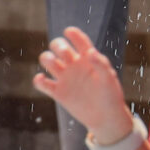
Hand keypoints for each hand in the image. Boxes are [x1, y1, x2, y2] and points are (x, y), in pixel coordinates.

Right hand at [33, 27, 132, 142]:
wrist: (105, 117)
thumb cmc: (111, 96)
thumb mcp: (109, 80)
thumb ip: (101, 64)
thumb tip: (90, 52)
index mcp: (88, 59)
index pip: (79, 41)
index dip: (73, 34)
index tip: (68, 31)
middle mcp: (74, 65)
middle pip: (58, 47)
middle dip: (57, 46)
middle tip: (63, 52)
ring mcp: (65, 78)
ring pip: (48, 61)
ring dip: (47, 58)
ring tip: (53, 64)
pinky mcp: (57, 92)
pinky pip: (42, 83)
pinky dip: (38, 80)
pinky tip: (41, 80)